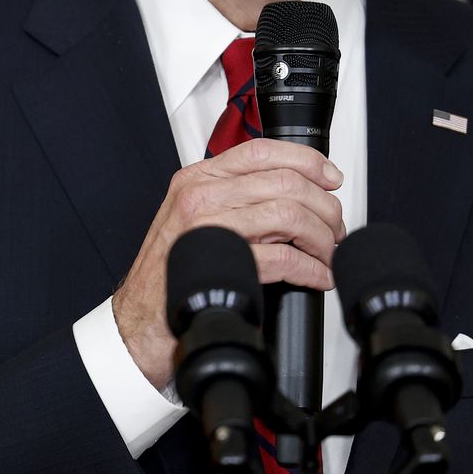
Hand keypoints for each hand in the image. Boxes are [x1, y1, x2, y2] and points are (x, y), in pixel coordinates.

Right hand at [110, 138, 345, 389]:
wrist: (139, 322)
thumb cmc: (168, 274)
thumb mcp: (194, 219)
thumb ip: (232, 198)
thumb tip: (289, 193)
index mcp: (197, 179)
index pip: (262, 151)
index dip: (307, 161)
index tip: (330, 178)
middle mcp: (201, 196)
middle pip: (285, 182)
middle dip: (324, 207)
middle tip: (334, 229)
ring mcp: (209, 228)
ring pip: (289, 215)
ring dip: (321, 239)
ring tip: (326, 255)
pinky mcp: (222, 265)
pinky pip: (283, 257)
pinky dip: (311, 269)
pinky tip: (317, 277)